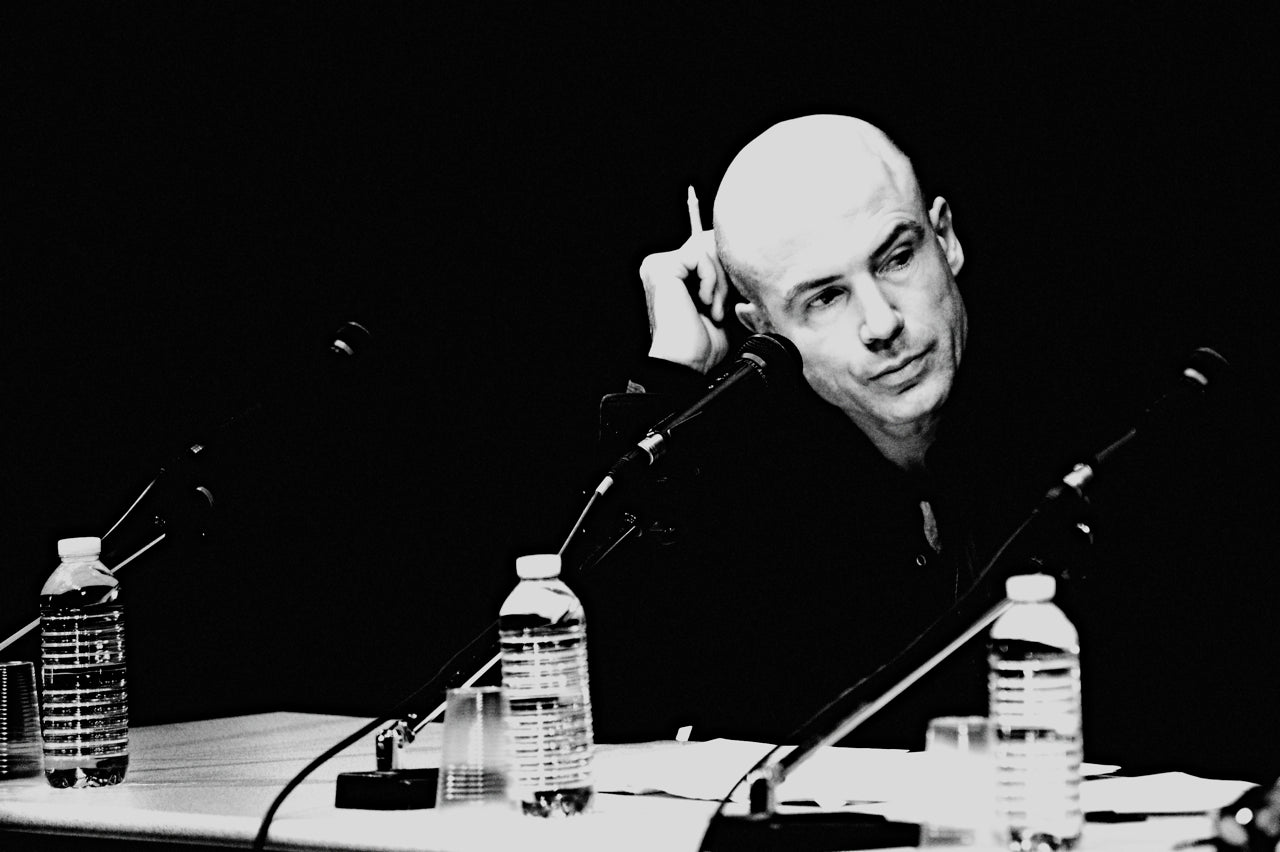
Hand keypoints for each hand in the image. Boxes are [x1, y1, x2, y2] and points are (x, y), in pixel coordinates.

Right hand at [639, 229, 729, 373]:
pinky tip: (704, 303)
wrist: (686, 364)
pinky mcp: (662, 268)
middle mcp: (661, 266)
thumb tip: (741, 254)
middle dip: (724, 275)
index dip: (727, 271)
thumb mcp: (719, 301)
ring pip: (706, 248)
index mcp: (672, 273)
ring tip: (714, 309)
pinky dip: (710, 280)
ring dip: (719, 282)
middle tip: (720, 307)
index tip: (727, 303)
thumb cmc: (700, 344)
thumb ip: (723, 276)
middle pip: (708, 243)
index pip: (708, 248)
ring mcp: (658, 265)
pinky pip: (699, 255)